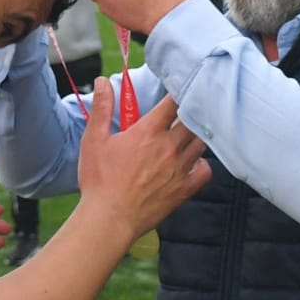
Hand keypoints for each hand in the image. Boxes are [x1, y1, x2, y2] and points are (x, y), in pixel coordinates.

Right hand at [76, 80, 210, 242]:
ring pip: (200, 142)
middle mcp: (169, 147)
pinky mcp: (185, 189)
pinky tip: (193, 162)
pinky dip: (202, 163)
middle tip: (187, 108)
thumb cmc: (99, 180)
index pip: (173, 102)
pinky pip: (205, 171)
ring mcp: (180, 169)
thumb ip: (102, 108)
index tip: (179, 87)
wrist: (109, 219)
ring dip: (196, 135)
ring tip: (189, 133)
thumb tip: (103, 81)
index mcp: (148, 132)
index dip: (178, 92)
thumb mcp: (94, 140)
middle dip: (191, 111)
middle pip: (192, 120)